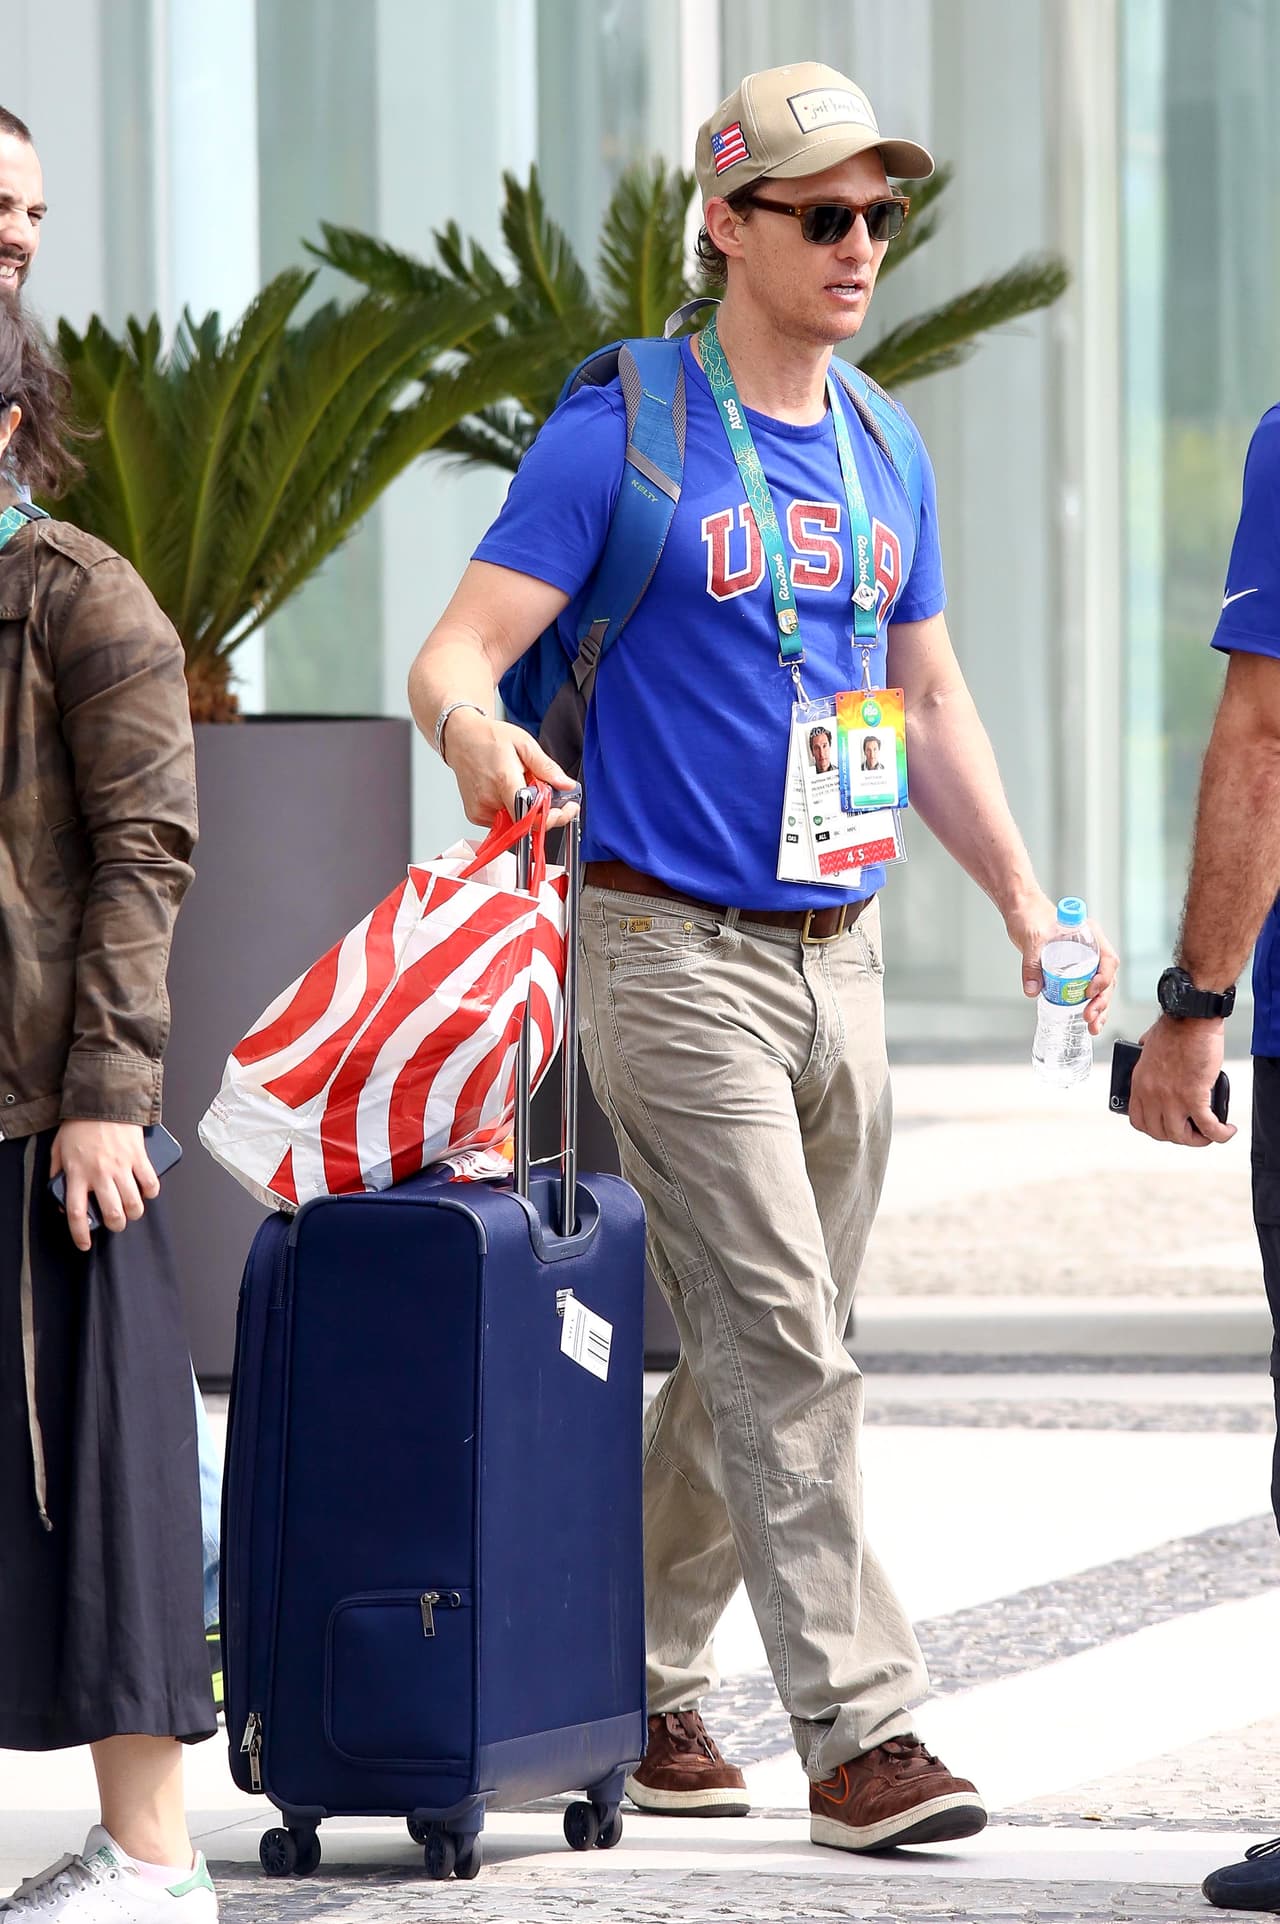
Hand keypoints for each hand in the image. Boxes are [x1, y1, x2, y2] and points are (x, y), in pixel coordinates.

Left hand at [50, 1120, 160, 1251]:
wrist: (102, 1099)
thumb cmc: (80, 1124)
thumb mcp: (58, 1150)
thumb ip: (57, 1174)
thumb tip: (61, 1198)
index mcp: (77, 1174)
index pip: (76, 1214)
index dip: (80, 1234)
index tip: (84, 1244)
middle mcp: (99, 1174)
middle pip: (112, 1214)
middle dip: (116, 1225)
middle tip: (116, 1223)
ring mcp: (121, 1166)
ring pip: (134, 1203)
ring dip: (134, 1213)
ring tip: (132, 1211)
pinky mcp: (139, 1156)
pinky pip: (150, 1183)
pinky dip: (151, 1192)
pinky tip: (147, 1192)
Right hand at [442, 710, 578, 827]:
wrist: (461, 738)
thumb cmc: (489, 738)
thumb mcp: (524, 744)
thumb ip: (546, 768)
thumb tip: (566, 785)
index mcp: (503, 781)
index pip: (530, 816)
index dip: (551, 817)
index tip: (565, 810)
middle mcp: (489, 800)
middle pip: (527, 821)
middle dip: (544, 811)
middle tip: (548, 794)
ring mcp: (480, 811)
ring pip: (516, 823)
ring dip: (527, 810)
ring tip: (521, 786)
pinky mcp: (476, 816)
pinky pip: (503, 821)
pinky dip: (512, 810)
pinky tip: (508, 792)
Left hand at [1008, 894, 1119, 1036]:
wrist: (1022, 913)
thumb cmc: (1031, 916)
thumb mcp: (1031, 939)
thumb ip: (1032, 964)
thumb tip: (1032, 989)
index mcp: (1090, 935)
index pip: (1107, 960)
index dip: (1103, 979)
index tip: (1089, 992)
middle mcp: (1092, 948)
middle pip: (1107, 978)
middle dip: (1102, 1001)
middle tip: (1090, 1017)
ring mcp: (1085, 960)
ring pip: (1100, 987)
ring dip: (1099, 1008)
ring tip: (1093, 1026)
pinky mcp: (1074, 970)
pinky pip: (1085, 988)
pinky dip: (1087, 1005)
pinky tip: (1085, 1020)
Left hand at [1128, 1014, 1234, 1145]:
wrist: (1191, 1017)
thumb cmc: (1175, 1026)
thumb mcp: (1148, 1045)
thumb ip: (1145, 1057)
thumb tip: (1147, 1058)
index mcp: (1140, 1083)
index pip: (1138, 1120)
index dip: (1154, 1129)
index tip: (1167, 1127)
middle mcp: (1152, 1094)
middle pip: (1160, 1132)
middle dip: (1178, 1136)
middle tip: (1192, 1131)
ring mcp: (1172, 1097)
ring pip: (1181, 1136)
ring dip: (1198, 1139)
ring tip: (1210, 1133)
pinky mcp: (1194, 1095)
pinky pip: (1207, 1126)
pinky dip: (1219, 1134)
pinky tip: (1227, 1130)